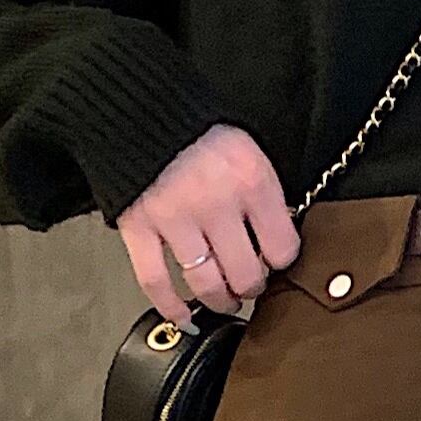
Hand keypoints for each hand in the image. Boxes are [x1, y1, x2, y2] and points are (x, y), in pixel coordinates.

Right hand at [121, 124, 300, 324]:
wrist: (138, 104)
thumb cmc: (196, 128)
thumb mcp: (246, 150)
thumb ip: (263, 194)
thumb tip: (275, 239)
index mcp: (249, 181)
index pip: (282, 248)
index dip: (281, 260)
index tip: (274, 260)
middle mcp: (215, 204)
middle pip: (245, 275)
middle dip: (251, 287)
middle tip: (249, 284)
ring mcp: (175, 219)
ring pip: (206, 284)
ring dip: (220, 300)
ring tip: (224, 299)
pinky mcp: (138, 227)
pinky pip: (156, 281)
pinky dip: (170, 306)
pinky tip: (182, 317)